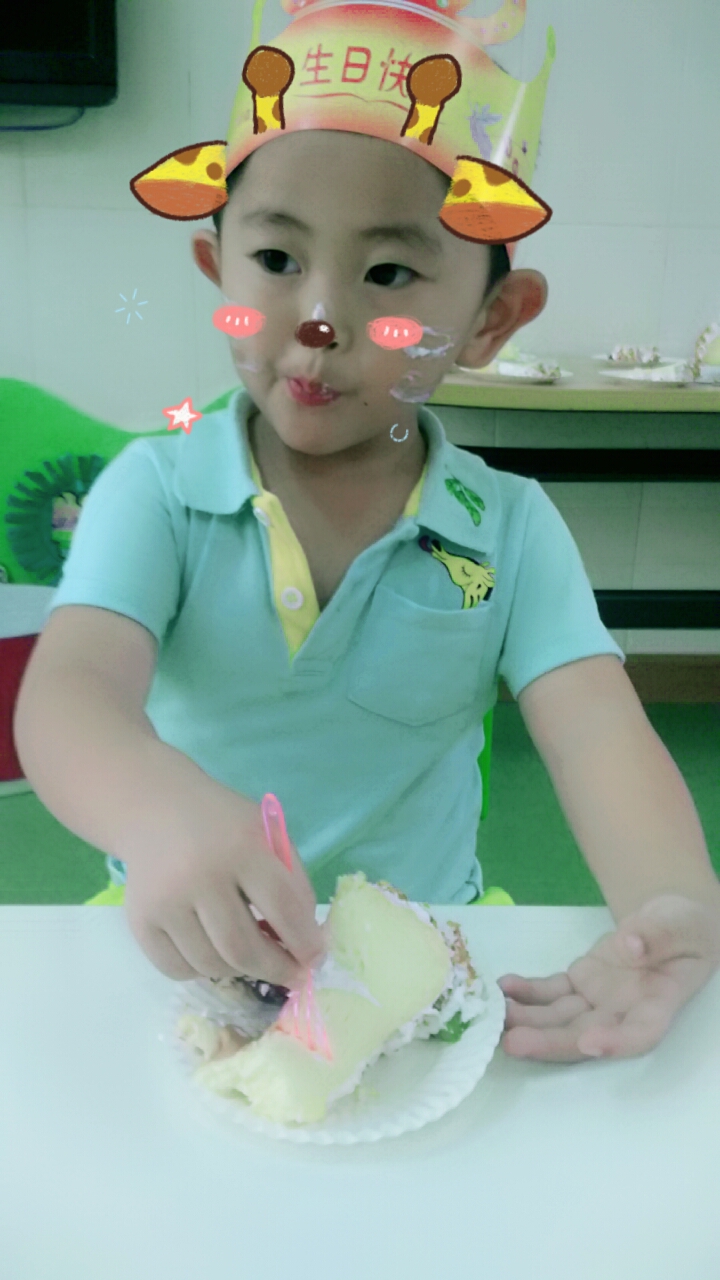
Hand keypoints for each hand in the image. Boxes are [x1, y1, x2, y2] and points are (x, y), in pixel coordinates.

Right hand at [118, 761, 325, 987]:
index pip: (282, 908)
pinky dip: (202, 971)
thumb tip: (309, 944)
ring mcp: (165, 901)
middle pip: (243, 948)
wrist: (155, 810)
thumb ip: (293, 883)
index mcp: (241, 846)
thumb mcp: (267, 835)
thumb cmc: (224, 826)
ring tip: (251, 955)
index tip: (315, 959)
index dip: (304, 942)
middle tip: (291, 975)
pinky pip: (177, 969)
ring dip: (240, 970)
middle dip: (276, 970)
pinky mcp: (140, 920)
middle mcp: (199, 875)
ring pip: (211, 965)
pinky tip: (213, 951)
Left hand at [497, 894, 719, 1062]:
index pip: (641, 1032)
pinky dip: (526, 992)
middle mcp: (625, 1011)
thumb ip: (659, 936)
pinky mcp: (580, 984)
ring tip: (495, 1014)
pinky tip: (503, 987)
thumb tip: (631, 945)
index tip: (589, 1044)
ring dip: (527, 1020)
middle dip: (549, 1042)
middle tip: (513, 1043)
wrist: (670, 925)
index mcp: (660, 1003)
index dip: (616, 1042)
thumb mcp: (681, 924)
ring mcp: (599, 1001)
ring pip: (560, 1019)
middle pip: (586, 1035)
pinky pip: (550, 992)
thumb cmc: (684, 927)